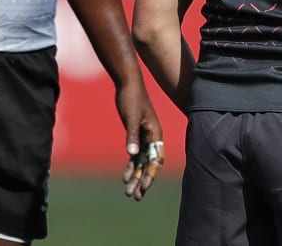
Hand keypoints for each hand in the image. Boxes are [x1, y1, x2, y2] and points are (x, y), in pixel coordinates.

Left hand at [117, 82, 163, 200]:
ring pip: (141, 162)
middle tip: (136, 196)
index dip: (150, 174)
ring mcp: (144, 137)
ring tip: (130, 193)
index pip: (156, 159)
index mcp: (155, 134)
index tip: (144, 187)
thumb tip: (132, 154)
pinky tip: (125, 178)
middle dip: (143, 181)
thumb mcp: (132, 117)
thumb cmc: (132, 99)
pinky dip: (130, 167)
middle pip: (149, 164)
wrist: (128, 85)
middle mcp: (152, 138)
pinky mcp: (136, 135)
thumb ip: (132, 135)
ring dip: (136, 177)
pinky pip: (135, 155)